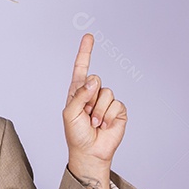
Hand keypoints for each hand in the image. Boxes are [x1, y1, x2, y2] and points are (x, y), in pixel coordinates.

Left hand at [62, 33, 126, 187]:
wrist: (90, 152)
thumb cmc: (76, 134)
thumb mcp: (70, 113)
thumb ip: (80, 95)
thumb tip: (94, 80)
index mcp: (77, 92)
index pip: (81, 68)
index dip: (85, 52)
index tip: (88, 37)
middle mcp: (92, 94)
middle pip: (95, 79)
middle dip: (89, 98)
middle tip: (86, 114)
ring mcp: (106, 101)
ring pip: (106, 92)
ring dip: (98, 111)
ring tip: (93, 123)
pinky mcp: (118, 110)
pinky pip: (116, 104)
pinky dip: (108, 116)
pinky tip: (104, 125)